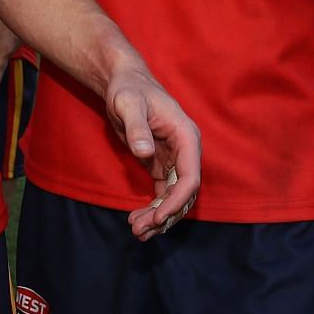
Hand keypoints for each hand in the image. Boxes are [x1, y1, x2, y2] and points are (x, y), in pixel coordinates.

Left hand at [101, 57, 200, 240]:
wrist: (122, 82)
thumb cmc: (128, 89)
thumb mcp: (128, 104)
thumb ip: (137, 127)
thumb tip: (145, 152)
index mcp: (186, 136)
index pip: (190, 177)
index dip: (176, 201)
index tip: (158, 218)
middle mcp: (185, 150)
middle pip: (183, 192)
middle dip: (165, 215)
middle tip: (140, 230)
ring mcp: (174, 159)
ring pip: (173, 196)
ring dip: (158, 216)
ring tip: (136, 231)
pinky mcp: (160, 164)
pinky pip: (162, 192)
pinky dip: (153, 208)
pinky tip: (137, 221)